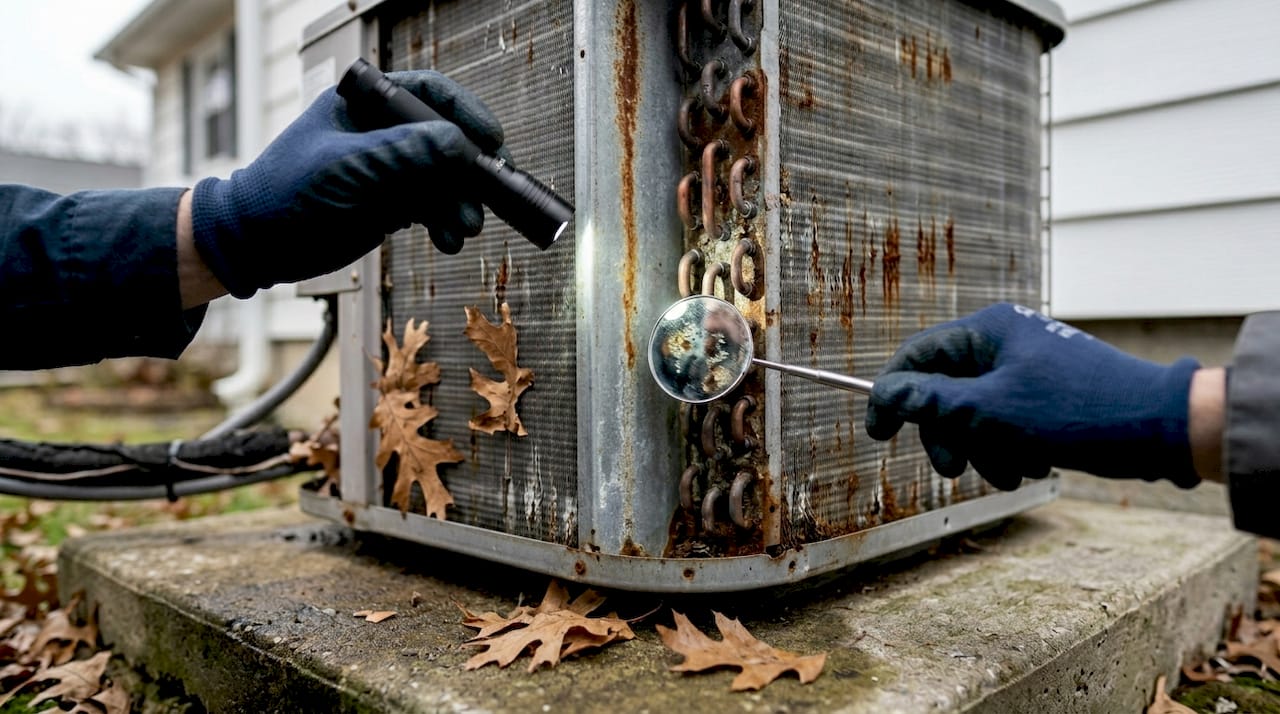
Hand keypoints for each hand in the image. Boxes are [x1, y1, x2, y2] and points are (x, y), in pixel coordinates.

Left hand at [190, 70, 504, 297]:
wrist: (255, 245)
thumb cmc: (284, 194)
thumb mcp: (348, 169)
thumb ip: (405, 153)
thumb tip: (461, 145)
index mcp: (365, 103)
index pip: (429, 94)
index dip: (466, 114)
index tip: (491, 140)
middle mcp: (382, 132)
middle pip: (447, 139)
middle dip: (471, 171)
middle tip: (490, 194)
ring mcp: (389, 169)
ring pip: (445, 179)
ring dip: (461, 204)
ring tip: (465, 228)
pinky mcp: (391, 203)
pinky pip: (434, 208)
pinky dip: (446, 224)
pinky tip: (449, 240)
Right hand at [864, 303, 1201, 489]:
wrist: (1162, 427)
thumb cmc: (1077, 412)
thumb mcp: (990, 412)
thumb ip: (931, 401)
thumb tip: (883, 392)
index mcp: (989, 329)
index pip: (917, 356)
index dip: (891, 396)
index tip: (878, 436)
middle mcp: (1005, 341)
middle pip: (945, 391)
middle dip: (950, 436)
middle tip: (956, 470)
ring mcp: (1027, 368)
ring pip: (975, 413)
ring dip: (984, 450)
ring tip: (1013, 473)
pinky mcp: (1047, 395)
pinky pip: (1006, 423)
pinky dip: (1010, 449)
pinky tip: (1035, 467)